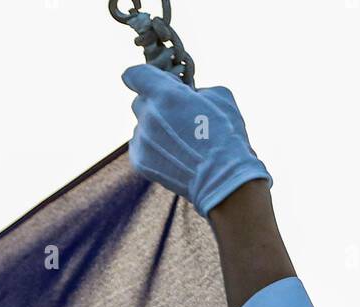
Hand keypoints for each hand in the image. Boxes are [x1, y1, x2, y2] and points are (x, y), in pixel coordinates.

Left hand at [122, 65, 271, 216]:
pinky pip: (139, 146)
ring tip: (179, 143)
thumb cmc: (226, 135)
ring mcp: (142, 140)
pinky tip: (173, 155)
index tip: (151, 83)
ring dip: (155, 129)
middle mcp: (148, 115)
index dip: (143, 78)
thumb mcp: (219, 96)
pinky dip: (152, 148)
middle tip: (176, 118)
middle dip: (154, 105)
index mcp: (165, 93)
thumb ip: (194, 88)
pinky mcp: (140, 161)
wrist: (221, 179)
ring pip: (141, 126)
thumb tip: (186, 93)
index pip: (134, 75)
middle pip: (139, 102)